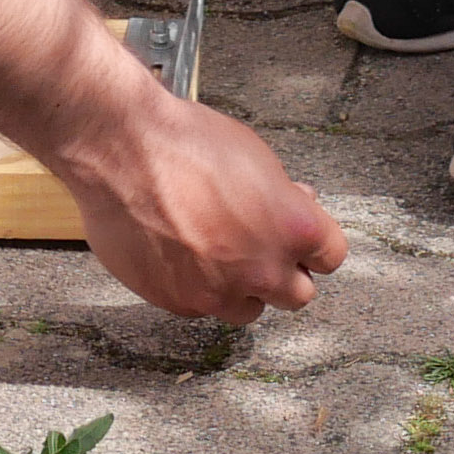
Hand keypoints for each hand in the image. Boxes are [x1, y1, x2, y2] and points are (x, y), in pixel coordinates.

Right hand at [63, 87, 347, 321]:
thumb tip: (294, 208)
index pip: (332, 257)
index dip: (316, 246)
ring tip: (217, 255)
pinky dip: (197, 288)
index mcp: (293, 229)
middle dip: (284, 274)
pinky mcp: (177, 302)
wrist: (121, 151)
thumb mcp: (257, 158)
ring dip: (242, 289)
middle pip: (298, 296)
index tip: (302, 241)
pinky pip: (201, 307)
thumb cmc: (188, 143)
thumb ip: (283, 198)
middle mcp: (262, 270)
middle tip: (261, 250)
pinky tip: (179, 254)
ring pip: (249, 310)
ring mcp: (218, 293)